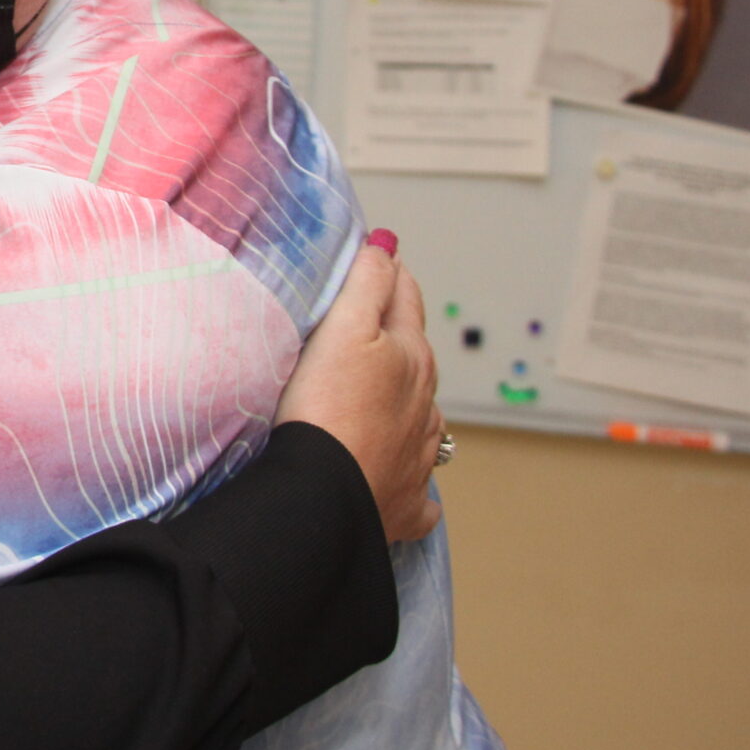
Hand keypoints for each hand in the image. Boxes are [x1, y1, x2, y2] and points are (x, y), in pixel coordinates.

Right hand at [277, 240, 442, 541]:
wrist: (325, 495)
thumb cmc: (327, 410)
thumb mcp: (344, 328)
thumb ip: (368, 283)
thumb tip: (388, 247)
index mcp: (413, 358)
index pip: (407, 300)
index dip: (392, 276)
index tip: (380, 261)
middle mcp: (425, 405)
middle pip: (417, 358)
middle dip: (399, 339)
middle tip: (371, 326)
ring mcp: (418, 455)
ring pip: (422, 419)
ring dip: (407, 405)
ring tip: (383, 397)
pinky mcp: (404, 502)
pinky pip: (418, 490)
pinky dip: (412, 478)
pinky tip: (405, 479)